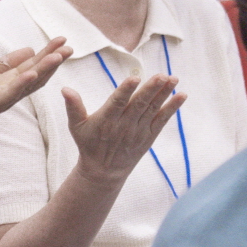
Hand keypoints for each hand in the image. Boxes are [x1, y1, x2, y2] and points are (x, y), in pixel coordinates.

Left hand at [0, 37, 70, 138]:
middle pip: (37, 74)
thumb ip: (7, 62)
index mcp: (11, 82)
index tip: (62, 40)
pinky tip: (31, 72)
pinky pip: (9, 93)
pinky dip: (21, 83)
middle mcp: (11, 91)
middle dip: (53, 61)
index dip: (48, 53)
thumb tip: (29, 49)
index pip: (34, 65)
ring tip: (57, 56)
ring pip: (27, 82)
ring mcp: (3, 98)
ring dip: (43, 69)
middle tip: (69, 48)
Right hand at [63, 73, 185, 184]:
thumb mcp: (76, 126)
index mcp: (106, 120)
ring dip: (164, 94)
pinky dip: (172, 108)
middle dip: (151, 89)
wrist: (104, 171)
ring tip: (174, 79)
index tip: (134, 78)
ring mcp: (138, 131)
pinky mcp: (149, 135)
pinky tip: (182, 95)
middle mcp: (124, 125)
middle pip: (139, 105)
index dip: (126, 91)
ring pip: (153, 109)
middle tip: (162, 75)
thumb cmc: (88, 144)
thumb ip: (73, 106)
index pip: (117, 103)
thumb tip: (64, 88)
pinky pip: (162, 120)